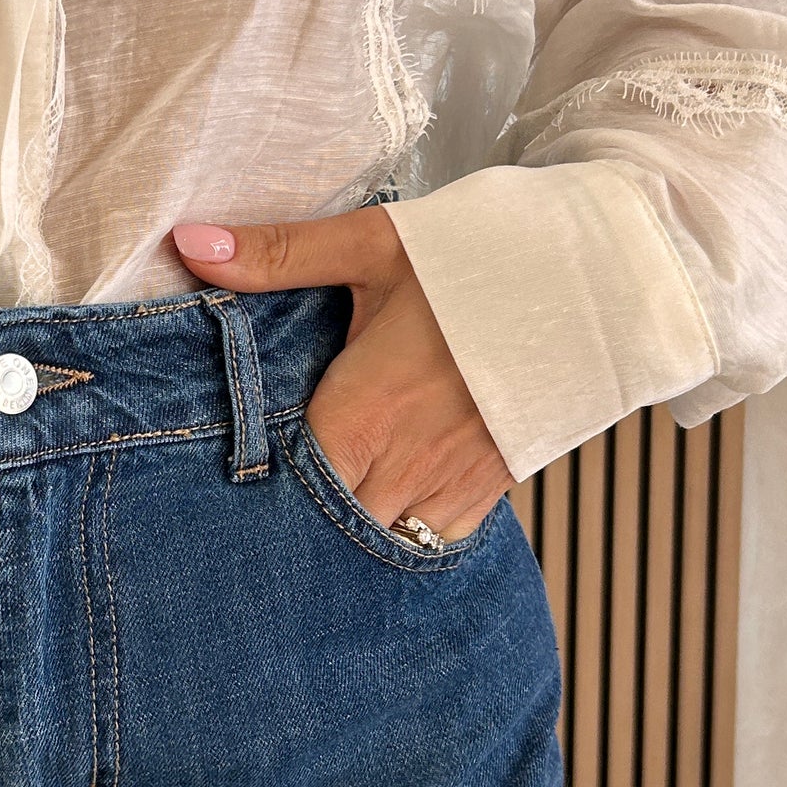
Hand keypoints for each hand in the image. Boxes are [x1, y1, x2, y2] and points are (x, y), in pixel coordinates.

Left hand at [170, 209, 509, 543]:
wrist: (596, 278)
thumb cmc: (482, 256)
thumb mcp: (374, 245)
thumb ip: (280, 255)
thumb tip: (190, 245)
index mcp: (366, 412)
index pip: (289, 490)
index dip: (258, 494)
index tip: (230, 485)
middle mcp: (408, 463)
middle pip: (328, 529)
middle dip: (297, 520)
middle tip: (261, 504)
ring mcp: (453, 483)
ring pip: (379, 541)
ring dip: (349, 531)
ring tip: (319, 509)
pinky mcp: (492, 488)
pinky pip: (435, 538)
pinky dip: (403, 529)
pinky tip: (383, 500)